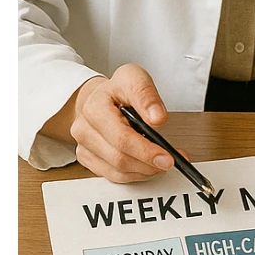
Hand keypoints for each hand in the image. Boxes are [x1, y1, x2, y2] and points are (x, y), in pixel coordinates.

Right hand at [66, 65, 180, 183]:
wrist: (99, 97)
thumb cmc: (117, 90)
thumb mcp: (135, 78)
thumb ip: (147, 96)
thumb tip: (157, 118)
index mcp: (94, 107)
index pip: (121, 137)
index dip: (146, 150)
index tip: (167, 157)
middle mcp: (84, 129)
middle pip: (119, 158)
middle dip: (149, 163)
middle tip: (170, 160)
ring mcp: (84, 147)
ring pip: (117, 171)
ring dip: (145, 170)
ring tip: (162, 160)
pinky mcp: (88, 159)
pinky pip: (114, 176)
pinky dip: (135, 174)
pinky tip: (148, 165)